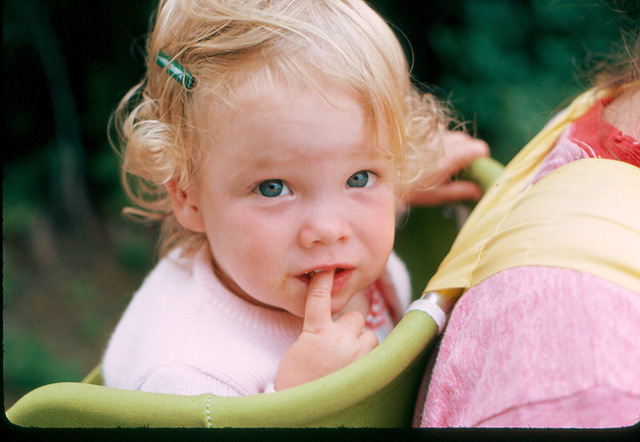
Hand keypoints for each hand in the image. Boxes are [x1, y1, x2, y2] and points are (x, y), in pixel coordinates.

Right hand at [274, 271, 377, 390]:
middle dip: (349, 328)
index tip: (326, 269)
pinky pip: (376, 353)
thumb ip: (318, 332)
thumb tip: (335, 326)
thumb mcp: (300, 349)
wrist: (302, 407)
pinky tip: (355, 371)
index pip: (319, 298)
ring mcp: (354, 352)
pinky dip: (369, 359)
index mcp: (314, 331)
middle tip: (337, 345)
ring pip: (369, 335)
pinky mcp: (367, 367)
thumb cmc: (296, 379)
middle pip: (354, 317)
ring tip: (346, 360)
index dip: (323, 281)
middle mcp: (337, 338)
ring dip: (361, 343)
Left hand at [407, 131, 489, 205]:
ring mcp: (436, 135)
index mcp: (453, 157)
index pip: (480, 149)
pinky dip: (443, 145)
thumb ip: (461, 191)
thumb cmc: (412, 187)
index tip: (473, 173)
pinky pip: (443, 136)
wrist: (384, 173)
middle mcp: (446, 141)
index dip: (481, 161)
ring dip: (455, 150)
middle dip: (468, 156)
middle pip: (469, 142)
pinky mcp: (426, 133)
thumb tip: (479, 192)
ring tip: (442, 166)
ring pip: (456, 138)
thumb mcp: (438, 194)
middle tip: (457, 172)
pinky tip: (430, 159)